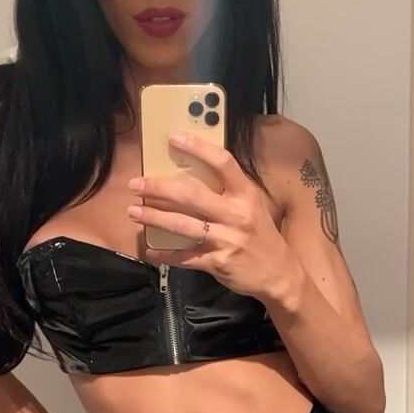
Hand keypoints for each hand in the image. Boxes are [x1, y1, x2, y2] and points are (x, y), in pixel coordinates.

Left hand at [125, 130, 294, 299]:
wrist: (279, 275)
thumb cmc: (262, 237)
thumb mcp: (253, 207)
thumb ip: (228, 192)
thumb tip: (194, 173)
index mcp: (246, 195)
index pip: (223, 163)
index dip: (198, 148)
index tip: (174, 137)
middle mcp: (236, 214)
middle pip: (191, 195)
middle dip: (158, 188)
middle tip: (136, 184)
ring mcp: (226, 239)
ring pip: (182, 225)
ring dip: (153, 217)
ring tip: (134, 211)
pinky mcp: (218, 262)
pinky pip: (184, 257)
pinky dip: (164, 255)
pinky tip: (150, 250)